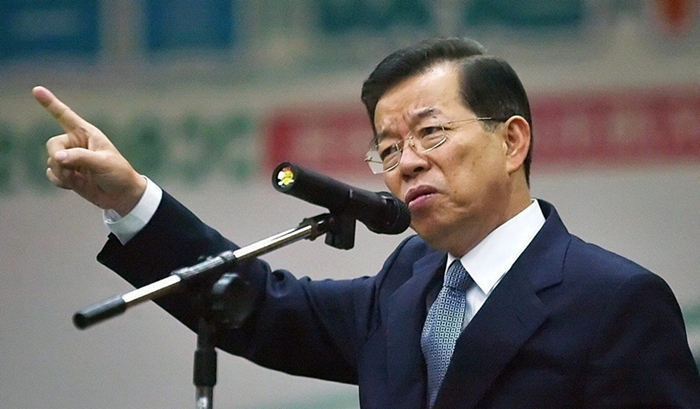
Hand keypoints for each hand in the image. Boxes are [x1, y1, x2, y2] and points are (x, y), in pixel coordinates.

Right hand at [34, 86, 146, 215]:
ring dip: (63, 173)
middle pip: (52, 145)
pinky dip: (61, 182)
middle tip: (72, 170)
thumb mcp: (103, 163)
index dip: (50, 103)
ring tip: (81, 178)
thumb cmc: (118, 174)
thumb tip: (57, 158)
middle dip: (59, 158)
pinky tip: (76, 184)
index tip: (36, 90)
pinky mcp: (67, 173)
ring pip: (51, 162)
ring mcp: (70, 159)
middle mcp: (75, 144)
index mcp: (87, 134)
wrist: (122, 196)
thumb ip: (80, 158)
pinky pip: (51, 175)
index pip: (65, 116)